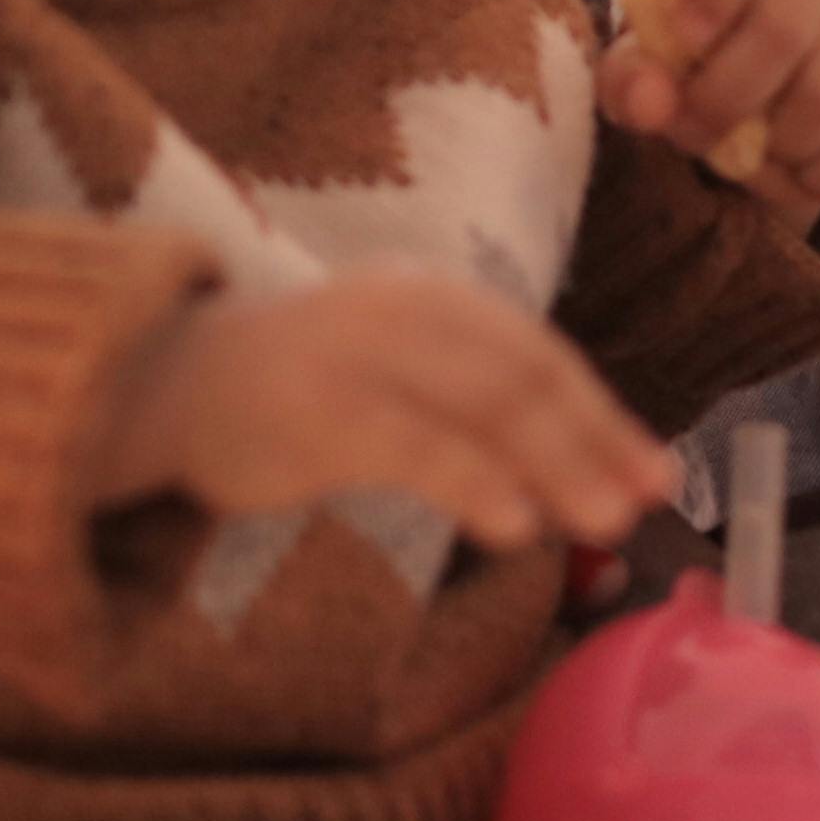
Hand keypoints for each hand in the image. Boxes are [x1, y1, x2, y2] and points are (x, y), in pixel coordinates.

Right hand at [87, 274, 673, 555]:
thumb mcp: (390, 368)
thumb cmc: (292, 388)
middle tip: (645, 502)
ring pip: (483, 405)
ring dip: (555, 463)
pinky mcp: (316, 411)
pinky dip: (475, 482)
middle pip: (522, 376)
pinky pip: (415, 446)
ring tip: (603, 520)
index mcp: (430, 297)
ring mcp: (357, 355)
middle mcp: (401, 311)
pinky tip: (516, 523)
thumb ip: (470, 401)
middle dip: (593, 441)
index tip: (658, 469)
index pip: (536, 353)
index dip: (602, 413)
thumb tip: (576, 465)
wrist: (161, 380)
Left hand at [605, 0, 819, 219]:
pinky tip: (793, 171)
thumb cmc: (703, 61)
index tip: (687, 38)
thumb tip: (648, 103)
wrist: (781, 84)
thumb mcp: (651, 66)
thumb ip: (631, 78)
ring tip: (747, 157)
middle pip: (784, 27)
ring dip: (774, 146)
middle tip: (698, 131)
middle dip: (727, 98)